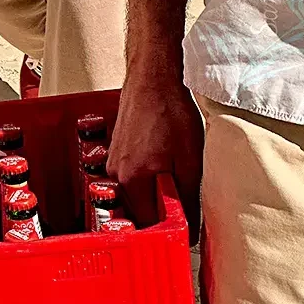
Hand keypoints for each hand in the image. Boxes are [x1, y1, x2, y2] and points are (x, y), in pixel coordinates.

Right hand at [109, 59, 203, 231]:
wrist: (154, 74)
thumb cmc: (171, 109)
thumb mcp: (191, 159)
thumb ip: (189, 198)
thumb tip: (190, 229)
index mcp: (132, 180)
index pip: (147, 224)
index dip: (169, 228)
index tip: (184, 225)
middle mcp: (116, 173)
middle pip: (138, 211)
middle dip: (161, 211)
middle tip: (184, 199)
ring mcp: (113, 160)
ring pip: (135, 193)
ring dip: (155, 192)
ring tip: (175, 174)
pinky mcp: (116, 149)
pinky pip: (131, 175)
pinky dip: (148, 176)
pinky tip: (163, 159)